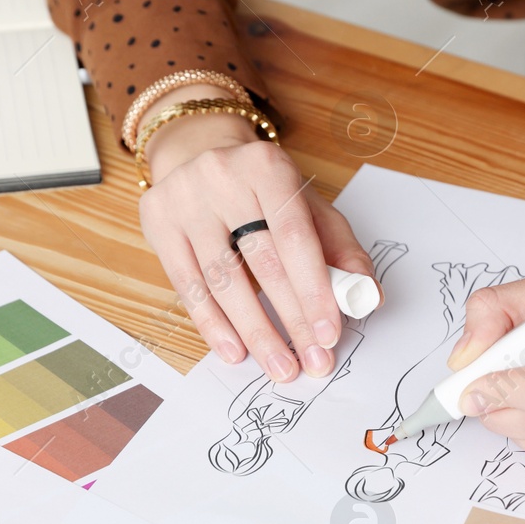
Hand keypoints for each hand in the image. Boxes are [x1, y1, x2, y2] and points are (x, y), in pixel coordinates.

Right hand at [138, 106, 374, 381]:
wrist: (201, 155)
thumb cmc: (265, 192)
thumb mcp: (309, 208)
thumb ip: (341, 249)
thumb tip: (367, 296)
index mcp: (269, 167)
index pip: (296, 238)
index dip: (314, 290)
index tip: (329, 335)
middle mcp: (223, 177)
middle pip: (262, 263)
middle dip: (291, 321)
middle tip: (311, 363)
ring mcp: (184, 200)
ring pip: (223, 280)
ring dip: (255, 332)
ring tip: (279, 367)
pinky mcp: (157, 223)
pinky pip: (188, 286)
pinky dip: (213, 325)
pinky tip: (234, 351)